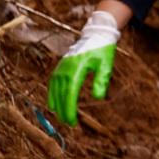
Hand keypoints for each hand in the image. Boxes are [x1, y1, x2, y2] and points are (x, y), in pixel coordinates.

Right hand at [44, 11, 120, 127]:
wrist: (95, 34)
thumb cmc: (103, 50)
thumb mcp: (106, 64)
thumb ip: (102, 80)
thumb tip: (98, 98)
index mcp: (77, 68)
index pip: (70, 93)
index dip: (69, 109)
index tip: (73, 122)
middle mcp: (65, 69)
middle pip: (61, 94)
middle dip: (64, 111)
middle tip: (70, 124)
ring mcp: (61, 67)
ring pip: (54, 91)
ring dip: (57, 105)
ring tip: (63, 118)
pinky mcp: (60, 67)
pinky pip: (53, 84)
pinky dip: (52, 95)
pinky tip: (53, 106)